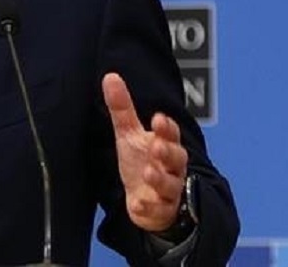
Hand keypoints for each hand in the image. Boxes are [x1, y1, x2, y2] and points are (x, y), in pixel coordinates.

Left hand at [102, 72, 187, 232]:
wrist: (146, 198)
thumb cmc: (141, 161)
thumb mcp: (129, 134)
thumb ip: (122, 108)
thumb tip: (110, 76)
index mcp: (165, 145)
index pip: (171, 134)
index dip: (166, 128)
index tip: (159, 119)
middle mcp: (171, 167)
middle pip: (177, 158)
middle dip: (168, 152)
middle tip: (157, 146)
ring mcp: (168, 190)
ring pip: (171, 185)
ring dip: (161, 178)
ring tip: (149, 171)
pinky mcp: (161, 210)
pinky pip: (159, 210)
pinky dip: (149, 208)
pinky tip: (138, 204)